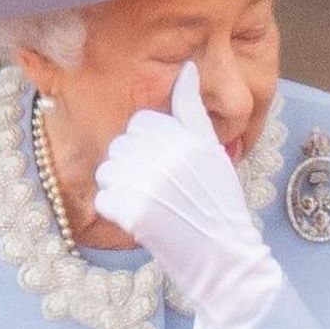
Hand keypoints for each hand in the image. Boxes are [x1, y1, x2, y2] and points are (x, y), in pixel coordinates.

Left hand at [94, 61, 282, 328]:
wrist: (226, 261)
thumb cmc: (218, 206)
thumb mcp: (213, 152)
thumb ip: (193, 111)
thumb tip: (187, 67)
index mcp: (188, 137)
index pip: (140, 122)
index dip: (146, 146)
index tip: (164, 169)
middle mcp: (170, 156)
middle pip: (120, 146)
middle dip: (131, 168)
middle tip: (159, 193)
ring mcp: (151, 184)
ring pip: (107, 171)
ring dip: (120, 190)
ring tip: (151, 207)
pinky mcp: (135, 212)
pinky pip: (103, 199)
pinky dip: (116, 213)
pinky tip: (141, 223)